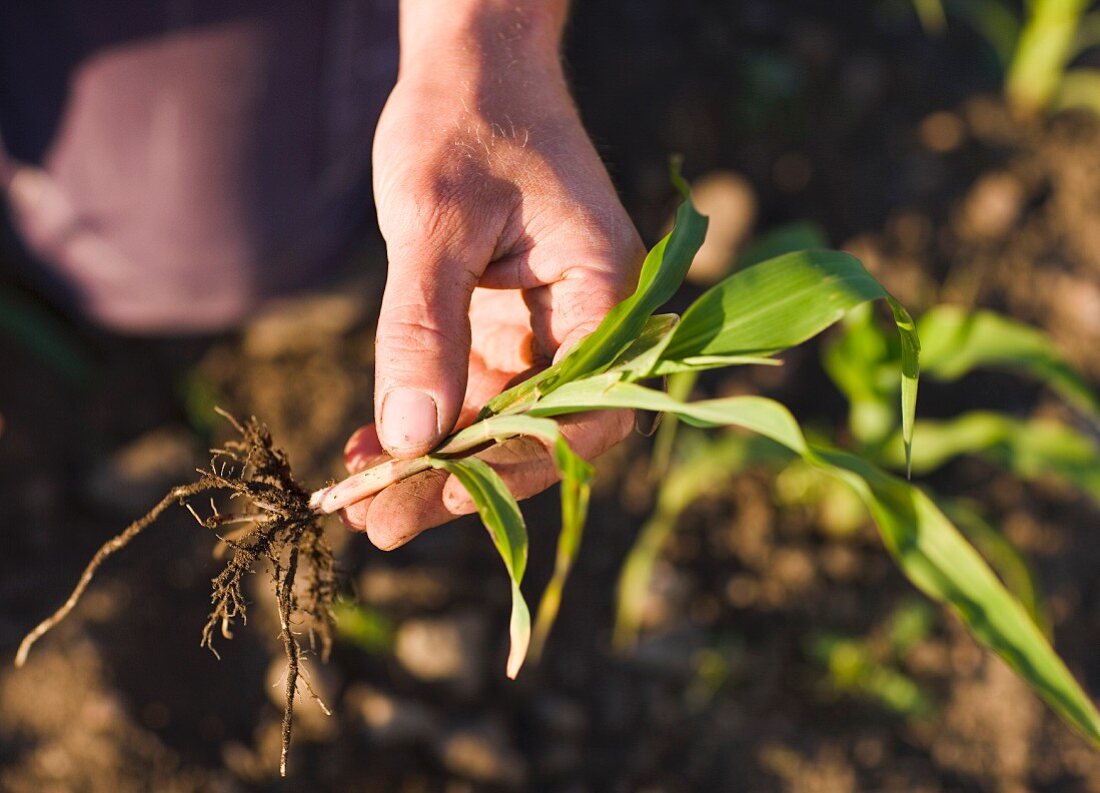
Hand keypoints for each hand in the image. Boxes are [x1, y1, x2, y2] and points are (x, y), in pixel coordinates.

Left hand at [340, 3, 644, 549]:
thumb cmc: (464, 121)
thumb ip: (424, 326)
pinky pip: (470, 395)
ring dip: (431, 463)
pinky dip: (421, 424)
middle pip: (537, 431)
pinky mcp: (506, 332)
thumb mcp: (435, 218)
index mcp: (608, 293)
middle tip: (378, 524)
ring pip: (498, 424)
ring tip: (357, 500)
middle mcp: (589, 326)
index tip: (441, 493)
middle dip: (460, 480)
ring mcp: (547, 333)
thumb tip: (412, 437)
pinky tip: (368, 450)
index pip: (582, 407)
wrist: (469, 71)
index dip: (516, 461)